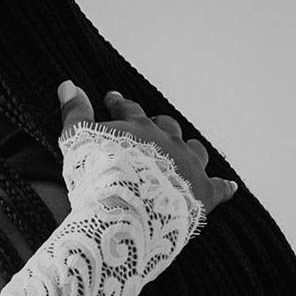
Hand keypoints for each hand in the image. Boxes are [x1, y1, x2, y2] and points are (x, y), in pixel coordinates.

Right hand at [57, 81, 238, 213]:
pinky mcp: (203, 193)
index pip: (128, 109)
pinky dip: (222, 187)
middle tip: (148, 124)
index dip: (119, 104)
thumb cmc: (99, 178)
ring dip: (187, 149)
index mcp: (138, 128)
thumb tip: (68, 85)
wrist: (126, 210)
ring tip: (183, 150)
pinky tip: (228, 187)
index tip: (113, 98)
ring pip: (193, 150)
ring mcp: (188, 165)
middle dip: (156, 124)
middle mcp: (167, 141)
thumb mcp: (77, 141)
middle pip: (165, 126)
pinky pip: (218, 187)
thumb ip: (75, 114)